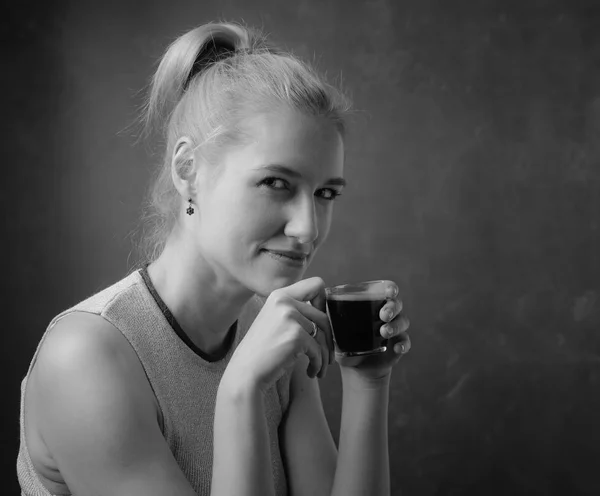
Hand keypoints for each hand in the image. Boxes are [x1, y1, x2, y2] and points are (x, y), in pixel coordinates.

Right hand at [223, 277, 334, 393]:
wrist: (245, 372)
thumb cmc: (261, 351)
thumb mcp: (274, 320)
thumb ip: (295, 312)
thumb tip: (325, 314)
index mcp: (280, 295)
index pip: (316, 284)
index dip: (324, 303)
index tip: (321, 323)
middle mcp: (285, 301)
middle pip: (323, 316)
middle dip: (328, 339)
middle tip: (326, 357)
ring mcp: (290, 317)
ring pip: (323, 335)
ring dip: (324, 356)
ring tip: (319, 368)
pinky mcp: (296, 336)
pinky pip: (318, 351)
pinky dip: (318, 365)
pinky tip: (311, 372)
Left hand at [337, 280, 410, 381]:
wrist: (354, 364)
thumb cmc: (344, 338)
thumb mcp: (335, 325)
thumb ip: (328, 312)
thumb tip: (316, 299)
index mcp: (374, 303)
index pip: (387, 290)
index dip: (390, 288)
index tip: (388, 292)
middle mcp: (387, 314)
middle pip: (397, 304)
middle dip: (392, 307)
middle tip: (383, 315)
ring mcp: (394, 329)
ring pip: (403, 321)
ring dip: (396, 325)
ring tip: (384, 331)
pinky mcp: (397, 345)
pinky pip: (406, 342)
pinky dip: (404, 344)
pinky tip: (397, 348)